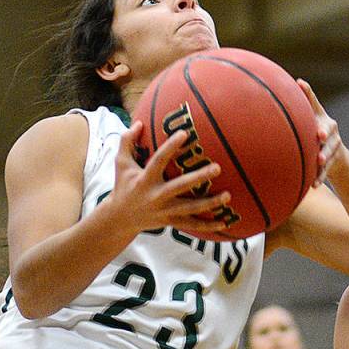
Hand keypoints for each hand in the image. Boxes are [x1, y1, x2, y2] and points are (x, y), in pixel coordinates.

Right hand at [111, 121, 230, 232]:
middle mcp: (156, 195)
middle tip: (218, 167)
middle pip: (180, 186)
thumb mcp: (121, 164)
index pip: (159, 160)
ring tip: (228, 196)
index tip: (185, 133)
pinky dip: (207, 226)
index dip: (170, 146)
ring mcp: (164, 211)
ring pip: (190, 208)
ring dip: (210, 203)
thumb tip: (138, 122)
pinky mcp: (170, 222)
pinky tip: (224, 223)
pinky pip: (191, 224)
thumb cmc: (123, 185)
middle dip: (199, 178)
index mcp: (145, 179)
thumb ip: (126, 141)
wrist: (120, 218)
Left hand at [297, 78, 343, 185]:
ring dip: (325, 156)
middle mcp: (330, 128)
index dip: (307, 92)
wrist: (336, 154)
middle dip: (324, 131)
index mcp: (320, 116)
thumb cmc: (313, 132)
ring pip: (330, 150)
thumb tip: (261, 99)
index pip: (313, 102)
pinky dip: (320, 177)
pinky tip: (314, 184)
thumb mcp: (306, 122)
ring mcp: (334, 144)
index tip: (299, 83)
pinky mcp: (334, 160)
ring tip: (319, 160)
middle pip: (328, 129)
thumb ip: (290, 113)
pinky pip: (327, 170)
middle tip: (320, 134)